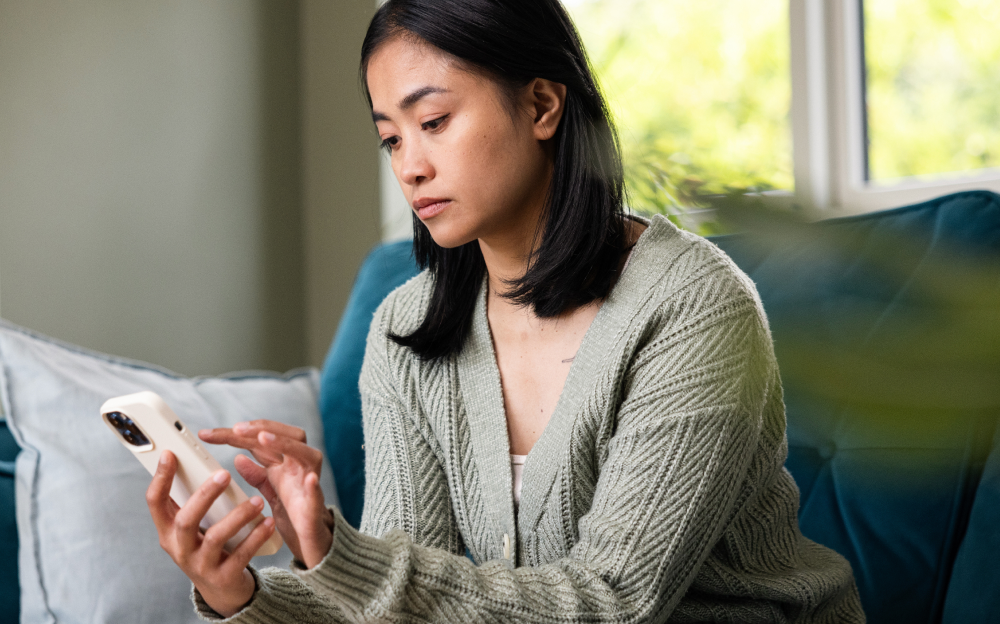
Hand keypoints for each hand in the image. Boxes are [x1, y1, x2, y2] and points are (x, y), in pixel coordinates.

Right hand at [146, 451, 275, 617]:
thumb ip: (197, 499)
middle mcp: (179, 548)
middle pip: (185, 520)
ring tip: (258, 501)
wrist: (223, 590)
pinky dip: (255, 537)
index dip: (160, 479)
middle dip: (204, 495)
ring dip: (238, 516)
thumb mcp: (195, 526)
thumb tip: (205, 462)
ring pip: (215, 538)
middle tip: (224, 473)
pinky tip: (268, 523)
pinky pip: (240, 556)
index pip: (155, 503)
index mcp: (168, 530)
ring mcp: (199, 565)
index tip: (171, 454)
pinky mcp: (223, 578)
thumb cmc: (209, 546)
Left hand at [199, 420, 333, 568]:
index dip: (236, 433)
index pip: (262, 439)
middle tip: (237, 429)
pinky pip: (317, 493)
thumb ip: (256, 474)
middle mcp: (300, 466)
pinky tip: (309, 479)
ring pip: (306, 454)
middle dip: (261, 428)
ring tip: (263, 439)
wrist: (311, 540)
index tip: (207, 434)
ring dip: (285, 444)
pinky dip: (313, 486)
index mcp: (285, 462)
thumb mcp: (269, 491)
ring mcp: (309, 483)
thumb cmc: (292, 512)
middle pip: (287, 436)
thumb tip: (238, 458)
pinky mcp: (314, 507)